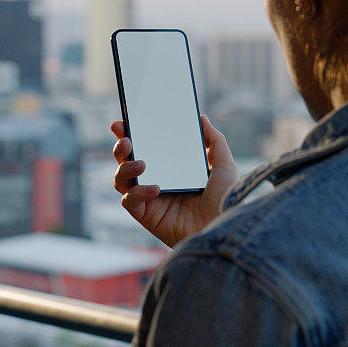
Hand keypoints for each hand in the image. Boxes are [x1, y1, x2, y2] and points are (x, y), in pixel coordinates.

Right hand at [111, 114, 239, 247]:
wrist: (226, 228)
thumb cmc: (227, 199)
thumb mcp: (224, 164)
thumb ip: (214, 140)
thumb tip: (201, 118)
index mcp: (172, 167)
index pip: (146, 147)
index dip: (131, 134)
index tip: (123, 122)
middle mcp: (157, 180)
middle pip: (126, 161)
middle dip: (120, 147)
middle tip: (125, 139)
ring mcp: (150, 199)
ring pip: (121, 180)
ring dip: (124, 168)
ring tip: (140, 164)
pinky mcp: (147, 216)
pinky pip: (129, 201)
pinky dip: (137, 192)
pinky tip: (155, 189)